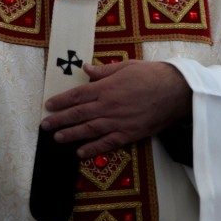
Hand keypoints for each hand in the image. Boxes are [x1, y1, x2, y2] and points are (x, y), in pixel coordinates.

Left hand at [40, 60, 190, 157]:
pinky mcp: (129, 134)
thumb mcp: (125, 66)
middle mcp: (108, 106)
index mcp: (106, 87)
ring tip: (57, 139)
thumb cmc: (151, 75)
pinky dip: (93, 149)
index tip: (48, 105)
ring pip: (89, 130)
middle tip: (45, 125)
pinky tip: (80, 153)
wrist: (175, 91)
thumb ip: (104, 70)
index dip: (61, 101)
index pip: (77, 95)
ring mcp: (118, 122)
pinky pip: (107, 143)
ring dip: (71, 135)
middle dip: (59, 120)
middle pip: (78, 114)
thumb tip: (85, 68)